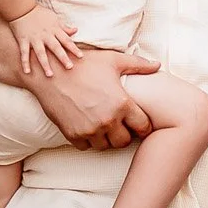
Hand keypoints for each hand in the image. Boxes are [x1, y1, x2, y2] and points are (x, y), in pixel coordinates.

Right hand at [12, 5, 81, 75]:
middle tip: (69, 67)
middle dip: (63, 57)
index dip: (74, 48)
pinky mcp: (23, 40)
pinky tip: (27, 72)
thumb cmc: (40, 14)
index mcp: (54, 30)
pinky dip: (25, 62)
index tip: (81, 57)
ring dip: (45, 64)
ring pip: (41, 53)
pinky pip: (24, 53)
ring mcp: (34, 38)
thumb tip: (75, 30)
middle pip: (56, 48)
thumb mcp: (55, 18)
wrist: (22, 8)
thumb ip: (64, 27)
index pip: (66, 40)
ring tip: (49, 75)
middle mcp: (45, 35)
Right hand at [23, 49, 156, 149]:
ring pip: (105, 146)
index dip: (142, 125)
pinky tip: (87, 125)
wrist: (50, 71)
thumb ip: (137, 65)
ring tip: (103, 125)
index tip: (137, 121)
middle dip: (124, 134)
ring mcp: (89, 130)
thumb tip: (157, 65)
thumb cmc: (83, 63)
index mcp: (122, 104)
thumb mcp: (112, 60)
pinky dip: (88, 139)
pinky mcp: (73, 135)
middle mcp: (107, 120)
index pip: (143, 127)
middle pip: (124, 141)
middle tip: (119, 124)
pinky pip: (87, 146)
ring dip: (106, 138)